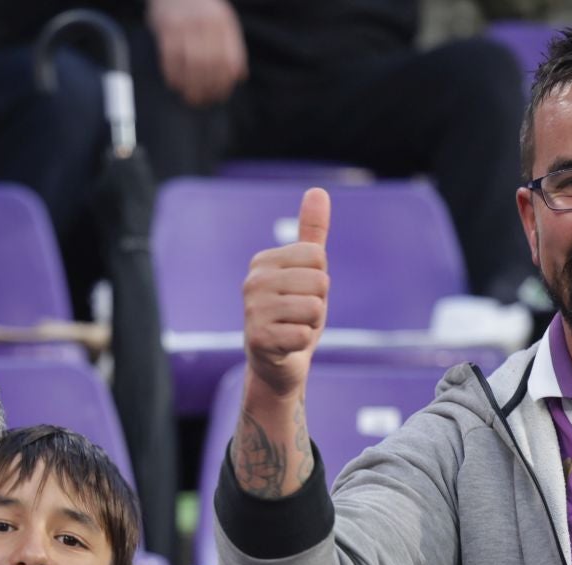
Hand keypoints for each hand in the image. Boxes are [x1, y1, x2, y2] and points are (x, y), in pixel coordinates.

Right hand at [148, 0, 245, 107]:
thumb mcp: (222, 21)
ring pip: (190, 63)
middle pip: (209, 64)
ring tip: (189, 97)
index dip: (224, 82)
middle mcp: (206, 23)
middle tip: (202, 101)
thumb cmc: (201, 8)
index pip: (228, 60)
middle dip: (206, 88)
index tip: (219, 96)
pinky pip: (170, 58)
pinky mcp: (167, 27)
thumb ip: (232, 46)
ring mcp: (186, 25)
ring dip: (189, 85)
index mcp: (223, 23)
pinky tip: (175, 84)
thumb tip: (240, 76)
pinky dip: (173, 75)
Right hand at [231, 187, 328, 498]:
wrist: (276, 366)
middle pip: (319, 281)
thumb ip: (312, 232)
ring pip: (314, 308)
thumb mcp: (307, 272)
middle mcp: (252, 282)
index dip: (320, 281)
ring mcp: (251, 311)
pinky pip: (304, 334)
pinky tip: (287, 347)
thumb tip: (317, 191)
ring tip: (294, 330)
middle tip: (299, 317)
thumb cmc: (293, 315)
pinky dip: (303, 344)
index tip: (303, 295)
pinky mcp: (257, 340)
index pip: (318, 257)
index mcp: (262, 261)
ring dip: (312, 325)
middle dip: (318, 304)